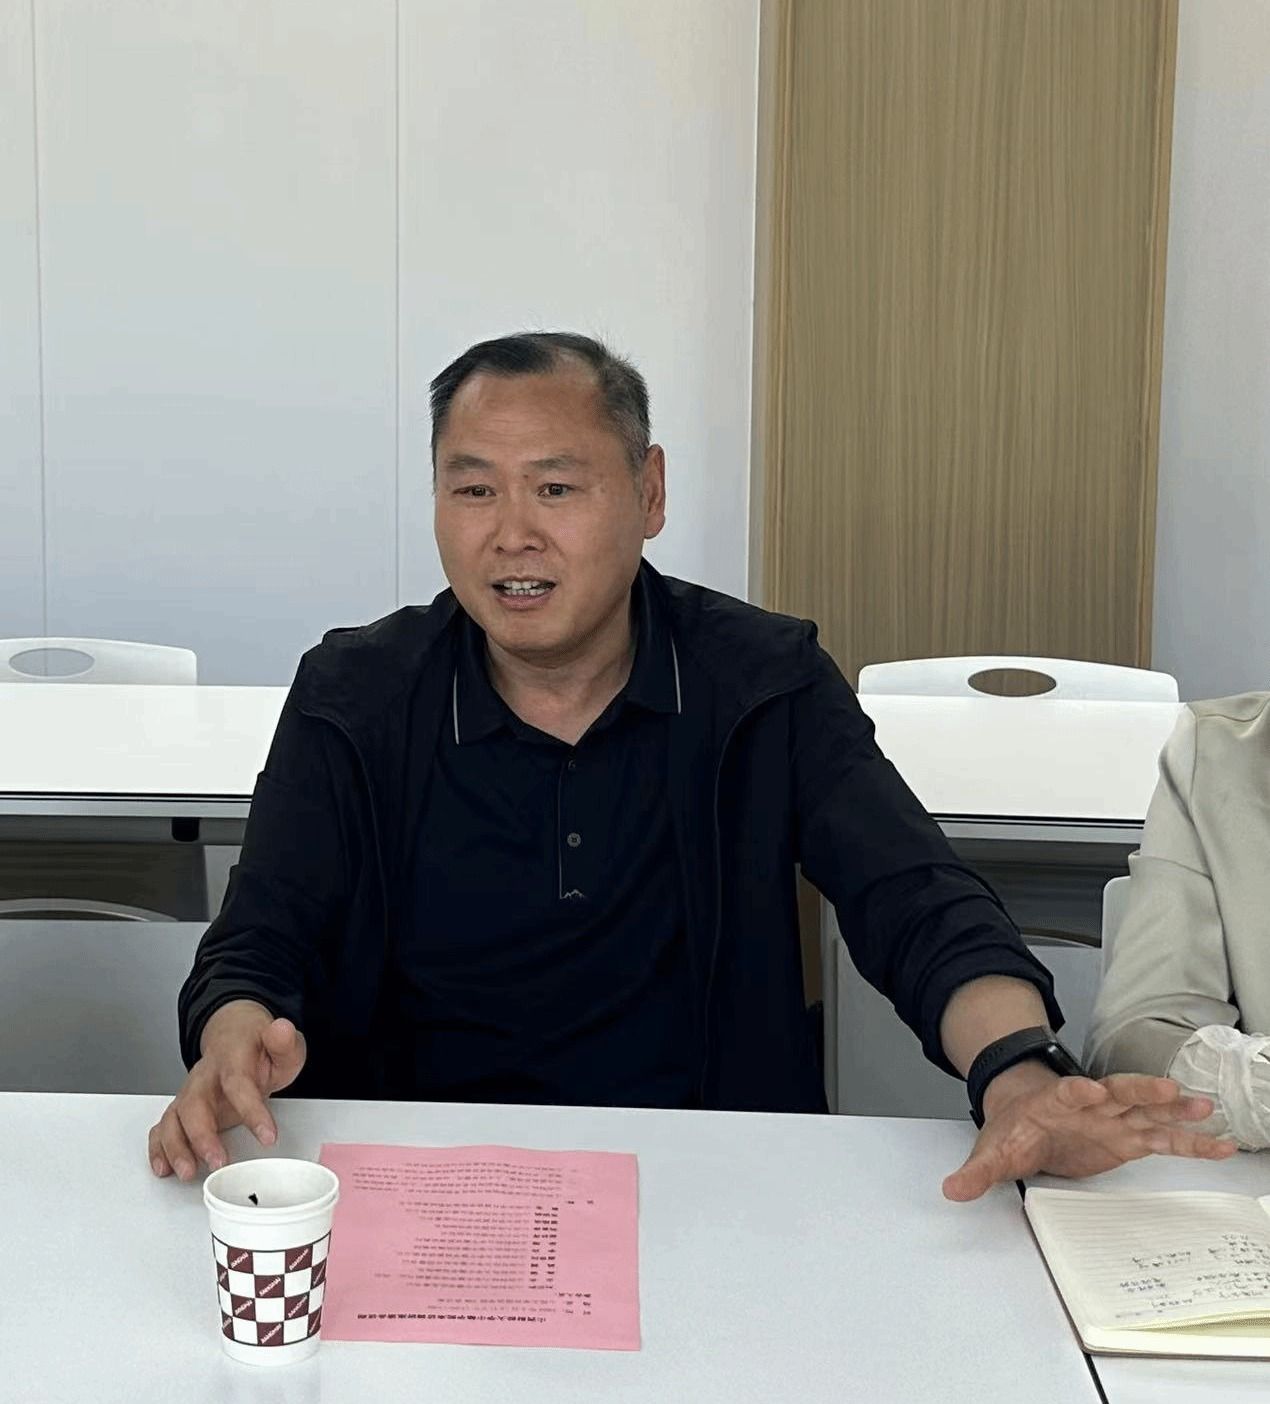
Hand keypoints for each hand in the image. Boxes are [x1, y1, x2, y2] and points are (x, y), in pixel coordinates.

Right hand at [147, 1000, 306, 1180]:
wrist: (234, 1037)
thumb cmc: (258, 1048)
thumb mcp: (283, 1044)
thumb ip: (284, 1042)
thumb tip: (281, 1028)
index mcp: (231, 1058)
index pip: (238, 1083)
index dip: (251, 1111)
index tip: (268, 1137)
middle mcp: (204, 1076)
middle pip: (194, 1104)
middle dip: (201, 1136)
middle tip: (217, 1162)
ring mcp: (189, 1093)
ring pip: (173, 1118)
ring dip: (176, 1148)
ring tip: (188, 1172)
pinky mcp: (181, 1109)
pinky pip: (162, 1127)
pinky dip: (158, 1149)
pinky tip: (164, 1168)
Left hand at [942, 1064, 1237, 1201]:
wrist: (1027, 1117)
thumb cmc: (1014, 1129)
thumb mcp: (992, 1150)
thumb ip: (976, 1171)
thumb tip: (952, 1189)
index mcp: (1053, 1103)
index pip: (1066, 1092)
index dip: (1079, 1090)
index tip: (1092, 1090)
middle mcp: (1089, 1105)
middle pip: (1117, 1091)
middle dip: (1139, 1089)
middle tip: (1165, 1087)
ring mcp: (1113, 1119)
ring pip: (1147, 1109)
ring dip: (1174, 1109)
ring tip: (1204, 1108)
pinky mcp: (1129, 1137)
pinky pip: (1163, 1136)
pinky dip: (1189, 1140)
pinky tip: (1218, 1143)